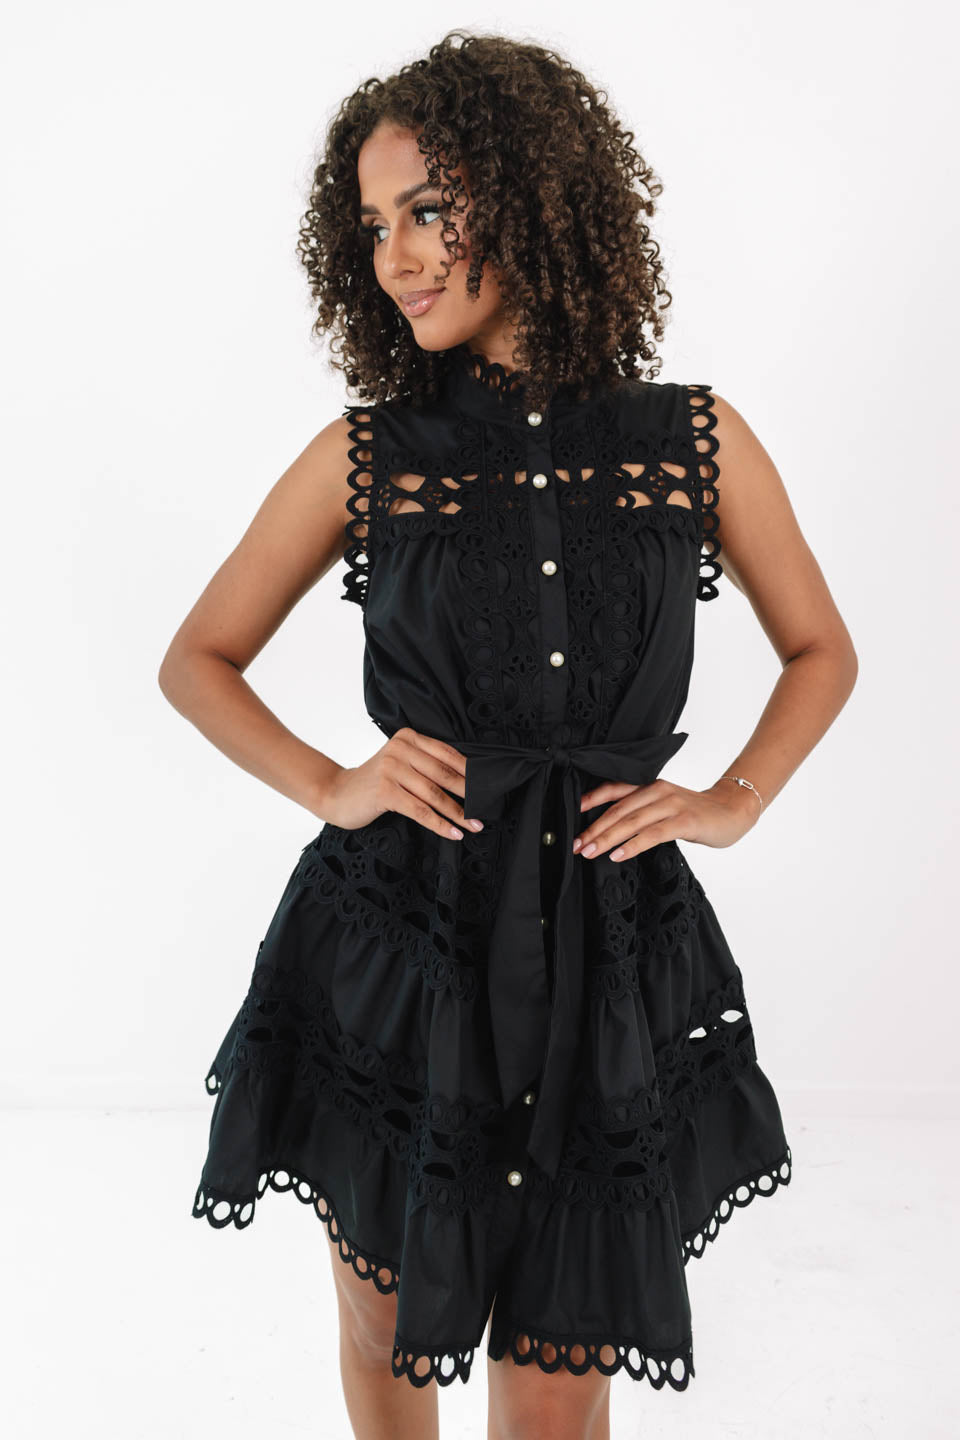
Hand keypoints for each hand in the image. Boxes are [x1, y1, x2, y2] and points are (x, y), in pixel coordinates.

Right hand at [320, 727, 483, 839]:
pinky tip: (452, 832)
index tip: (486, 787)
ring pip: (434, 794)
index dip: (469, 772)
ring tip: (472, 825)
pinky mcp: (385, 790)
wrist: (336, 793)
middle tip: (484, 809)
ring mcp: (391, 769)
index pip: (447, 753)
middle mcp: (400, 749)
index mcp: (407, 737)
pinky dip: (439, 824)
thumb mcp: (398, 765)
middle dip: (468, 795)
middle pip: (444, 774)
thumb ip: (424, 765)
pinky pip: (420, 810)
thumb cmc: (373, 783)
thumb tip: (465, 782)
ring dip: (457, 813)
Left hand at [573, 778, 760, 859]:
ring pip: (632, 821)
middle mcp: (658, 791)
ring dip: (607, 838)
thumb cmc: (696, 813)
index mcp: (650, 786)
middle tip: (577, 844)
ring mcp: (671, 805)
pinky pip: (653, 834)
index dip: (591, 800)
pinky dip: (633, 845)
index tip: (572, 814)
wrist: (733, 811)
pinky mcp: (684, 821)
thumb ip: (642, 811)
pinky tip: (618, 854)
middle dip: (594, 828)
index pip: (614, 789)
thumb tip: (611, 829)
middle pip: (618, 809)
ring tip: (590, 852)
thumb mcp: (665, 806)